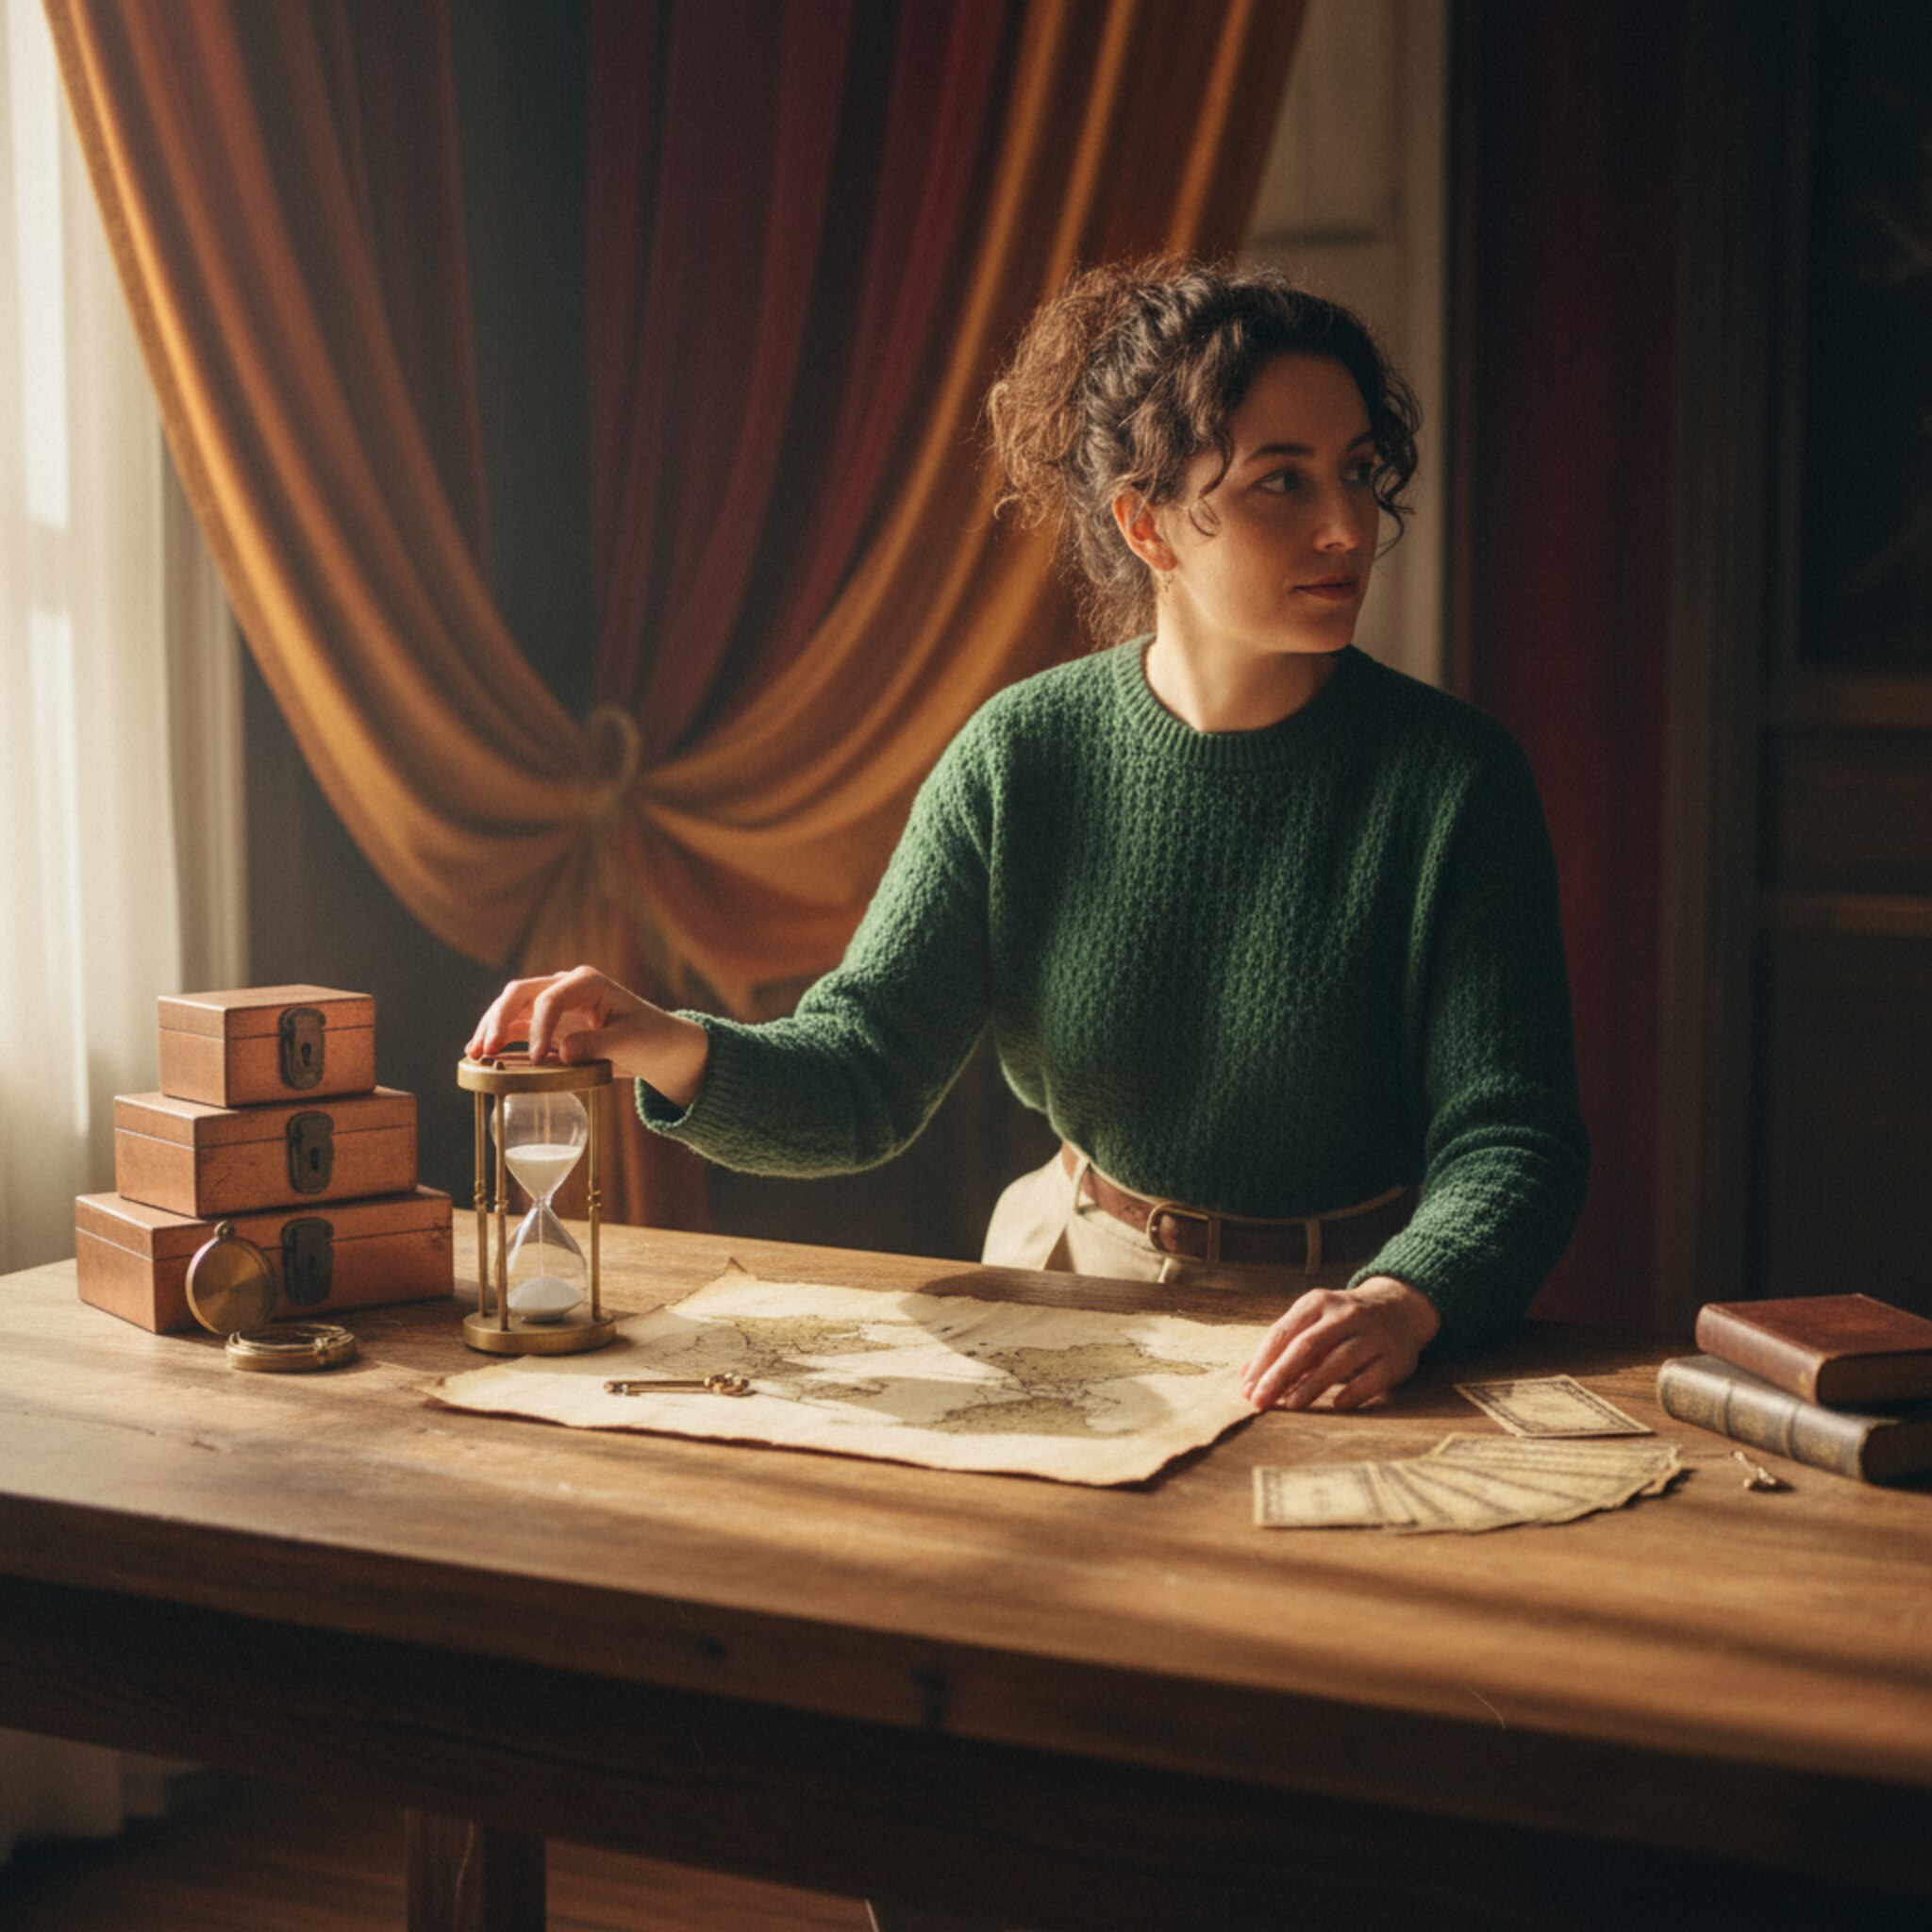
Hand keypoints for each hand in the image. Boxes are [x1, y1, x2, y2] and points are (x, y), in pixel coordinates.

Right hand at [467, 966, 710, 1106]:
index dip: (539, 1028)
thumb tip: (563, 1052)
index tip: (538, 1060)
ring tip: (475, 1053)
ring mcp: (554, 1001)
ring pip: (512, 1007)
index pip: (551, 998)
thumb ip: (597, 1045)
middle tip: (487, 1050)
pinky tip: (481, 1054)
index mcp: (587, 982)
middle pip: (521, 993)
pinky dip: (499, 1036)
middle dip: (499, 1018)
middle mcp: (566, 985)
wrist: (657, 1044)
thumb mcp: (630, 1042)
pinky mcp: (548, 1020)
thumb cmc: (649, 1038)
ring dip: (491, 1027)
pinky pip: (517, 1024)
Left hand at [1239, 1276, 1440, 1411]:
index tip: (1246, 1389)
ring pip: (1339, 1360)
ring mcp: (1373, 1335)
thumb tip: (1245, 1377)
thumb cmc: (1343, 1322)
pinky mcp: (1396, 1357)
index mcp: (1318, 1302)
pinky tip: (1336, 1404)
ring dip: (1311, 1385)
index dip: (1262, 1362)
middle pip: (1306, 1346)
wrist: (1400, 1308)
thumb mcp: (1312, 1322)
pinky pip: (1373, 1377)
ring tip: (1290, 1405)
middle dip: (1279, 1375)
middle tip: (1259, 1402)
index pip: (1283, 1333)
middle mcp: (1345, 1314)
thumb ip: (1281, 1346)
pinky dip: (1354, 1391)